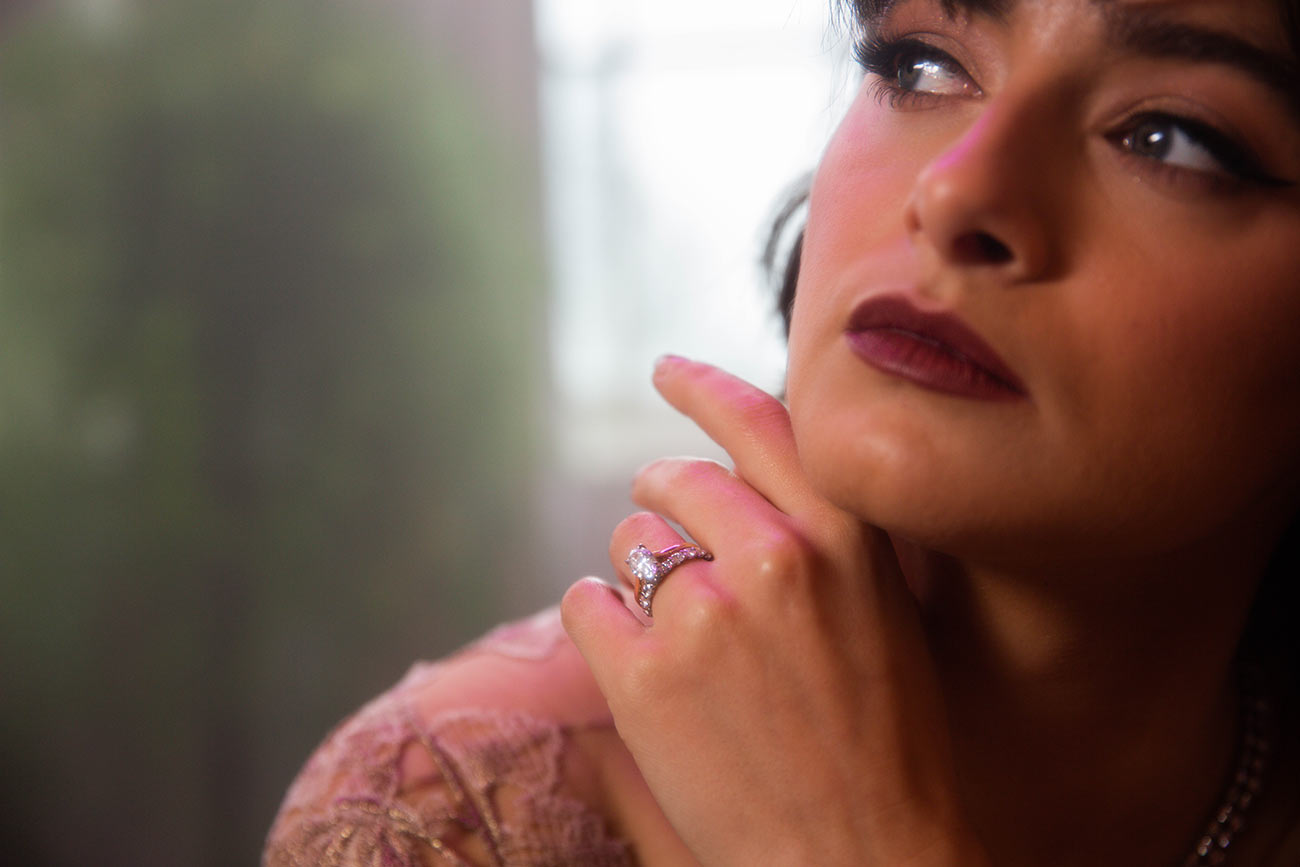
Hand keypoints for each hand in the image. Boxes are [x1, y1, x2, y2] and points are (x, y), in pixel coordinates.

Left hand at [561, 357, 988, 866]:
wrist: (863, 859)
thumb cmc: (883, 746)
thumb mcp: (883, 615)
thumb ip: (822, 539)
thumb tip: (743, 486)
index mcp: (844, 538)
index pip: (757, 421)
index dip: (702, 387)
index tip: (668, 370)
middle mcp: (773, 557)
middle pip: (673, 480)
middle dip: (660, 499)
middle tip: (669, 537)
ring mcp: (704, 614)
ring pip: (626, 545)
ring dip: (637, 574)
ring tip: (678, 635)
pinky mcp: (644, 676)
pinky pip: (586, 605)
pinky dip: (600, 623)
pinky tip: (638, 666)